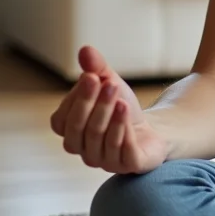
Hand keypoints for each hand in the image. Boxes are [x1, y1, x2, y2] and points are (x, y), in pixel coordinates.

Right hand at [49, 45, 168, 173]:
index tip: (91, 75)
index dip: (75, 99)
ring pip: (100, 140)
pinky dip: (122, 129)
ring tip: (119, 95)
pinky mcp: (127, 165)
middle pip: (80, 130)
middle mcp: (83, 150)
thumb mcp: (110, 84)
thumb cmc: (122, 108)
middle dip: (92, 105)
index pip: (62, 121)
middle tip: (107, 83)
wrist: (152, 131)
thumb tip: (85, 49)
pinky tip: (125, 110)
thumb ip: (96, 69)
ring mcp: (104, 161)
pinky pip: (121, 150)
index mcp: (71, 133)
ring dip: (108, 115)